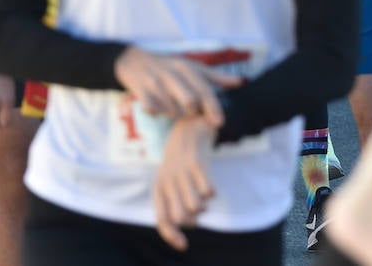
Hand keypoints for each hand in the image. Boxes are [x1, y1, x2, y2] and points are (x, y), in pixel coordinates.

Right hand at [114, 47, 240, 122]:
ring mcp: (155, 83)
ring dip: (174, 113)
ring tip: (171, 104)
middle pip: (189, 103)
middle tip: (189, 111)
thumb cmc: (168, 66)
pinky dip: (157, 112)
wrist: (134, 61)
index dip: (213, 107)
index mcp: (185, 67)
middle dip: (191, 112)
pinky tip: (157, 104)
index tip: (219, 122)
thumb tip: (241, 82)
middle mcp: (171, 74)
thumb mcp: (191, 67)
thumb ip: (216, 77)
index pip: (203, 89)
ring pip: (172, 111)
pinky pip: (154, 111)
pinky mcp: (141, 92)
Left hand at [153, 117, 217, 250]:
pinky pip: (207, 190)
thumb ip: (177, 205)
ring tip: (203, 194)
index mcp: (160, 186)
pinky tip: (210, 184)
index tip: (183, 245)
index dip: (171, 236)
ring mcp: (181, 171)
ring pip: (194, 207)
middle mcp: (167, 180)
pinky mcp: (196, 163)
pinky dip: (211, 192)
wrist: (190, 125)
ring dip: (204, 206)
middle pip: (180, 218)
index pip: (162, 219)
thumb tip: (186, 231)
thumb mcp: (174, 181)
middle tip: (199, 206)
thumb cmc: (182, 161)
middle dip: (194, 219)